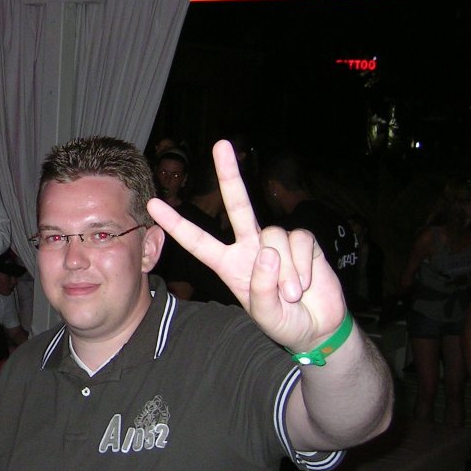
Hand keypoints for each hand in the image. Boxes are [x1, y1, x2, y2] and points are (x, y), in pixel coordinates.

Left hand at [146, 140, 345, 351]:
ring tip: (291, 294)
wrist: (316, 326)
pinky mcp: (302, 242)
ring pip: (274, 236)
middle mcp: (250, 246)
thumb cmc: (283, 321)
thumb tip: (267, 251)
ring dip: (285, 272)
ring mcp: (276, 242)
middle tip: (220, 144)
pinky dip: (302, 266)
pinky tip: (306, 283)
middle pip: (238, 204)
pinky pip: (298, 242)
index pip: (198, 241)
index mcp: (229, 264)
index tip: (153, 205)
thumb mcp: (264, 313)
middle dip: (230, 174)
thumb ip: (260, 288)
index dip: (176, 224)